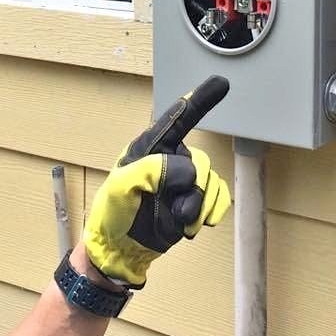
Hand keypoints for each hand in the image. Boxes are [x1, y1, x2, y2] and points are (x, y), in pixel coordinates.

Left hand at [83, 76, 231, 287]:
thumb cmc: (113, 215)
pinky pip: (218, 199)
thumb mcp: (120, 188)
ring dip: (197, 207)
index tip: (222, 83)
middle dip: (191, 190)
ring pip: (212, 183)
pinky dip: (208, 214)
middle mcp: (170, 159)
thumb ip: (149, 170)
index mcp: (150, 148)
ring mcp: (184, 181)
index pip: (178, 118)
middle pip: (201, 162)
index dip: (201, 99)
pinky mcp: (194, 201)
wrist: (121, 252)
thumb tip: (183, 170)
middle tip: (169, 207)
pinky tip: (188, 224)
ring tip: (175, 218)